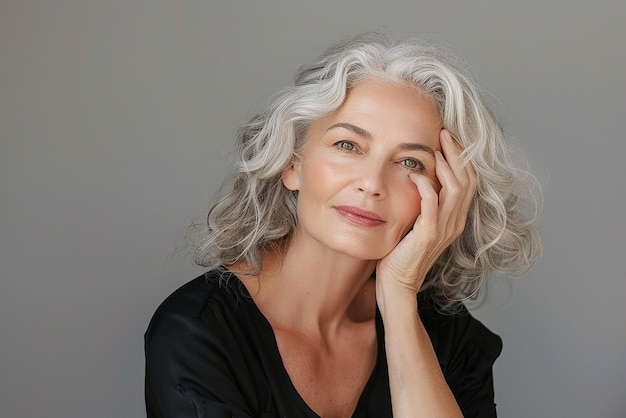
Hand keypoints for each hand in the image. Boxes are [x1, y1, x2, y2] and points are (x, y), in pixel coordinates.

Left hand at [376, 129, 476, 295]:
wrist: (398, 283)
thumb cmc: (402, 253)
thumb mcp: (418, 223)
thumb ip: (424, 203)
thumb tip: (418, 175)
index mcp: (455, 219)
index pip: (469, 182)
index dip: (462, 158)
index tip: (449, 138)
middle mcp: (455, 223)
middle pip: (468, 180)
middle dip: (457, 154)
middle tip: (444, 133)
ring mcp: (444, 229)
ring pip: (456, 189)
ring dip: (445, 166)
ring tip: (434, 150)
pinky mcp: (428, 235)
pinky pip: (433, 205)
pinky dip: (426, 186)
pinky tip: (415, 174)